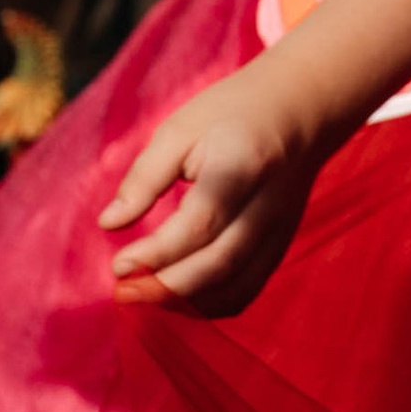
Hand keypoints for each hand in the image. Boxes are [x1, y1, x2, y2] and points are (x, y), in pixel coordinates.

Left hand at [100, 61, 329, 316]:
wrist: (302, 107)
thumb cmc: (232, 111)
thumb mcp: (181, 128)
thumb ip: (145, 176)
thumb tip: (108, 223)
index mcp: (241, 166)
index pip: (200, 223)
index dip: (157, 252)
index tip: (118, 264)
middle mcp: (267, 205)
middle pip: (220, 264)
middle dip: (166, 288)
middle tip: (122, 291)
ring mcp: (280, 230)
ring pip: (237, 287)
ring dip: (187, 303)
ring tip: (144, 295)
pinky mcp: (281, 245)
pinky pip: (248, 289)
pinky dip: (210, 304)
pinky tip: (177, 296)